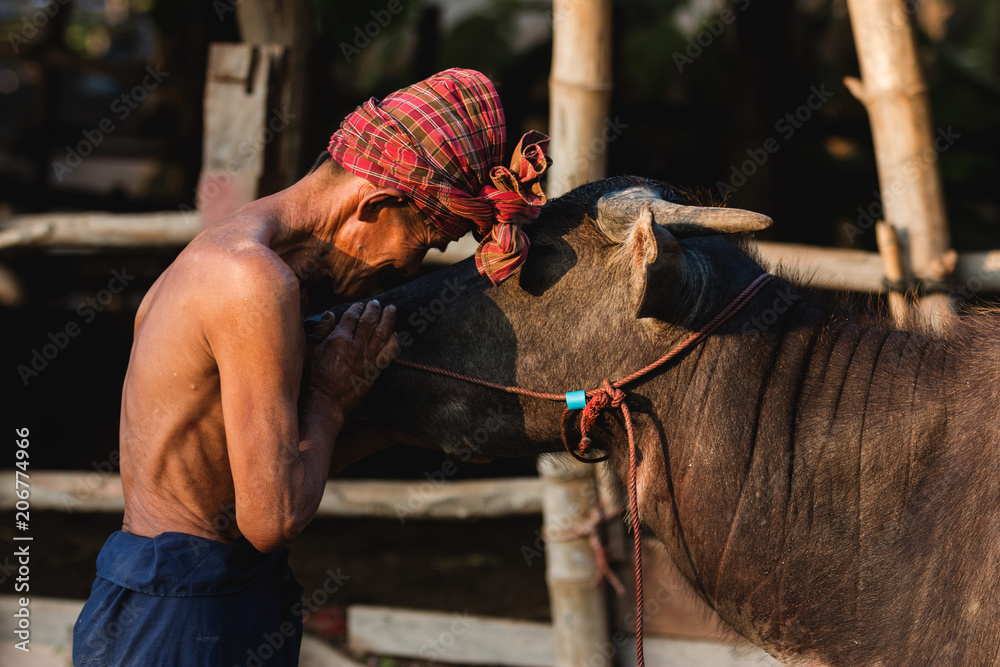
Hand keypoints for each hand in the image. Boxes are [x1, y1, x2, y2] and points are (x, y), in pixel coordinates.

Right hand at [307, 300, 398, 414]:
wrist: (323, 401)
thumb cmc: (312, 377)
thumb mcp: (310, 349)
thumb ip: (321, 330)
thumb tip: (330, 314)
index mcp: (338, 339)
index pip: (351, 317)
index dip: (356, 309)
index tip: (359, 305)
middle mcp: (355, 346)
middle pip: (369, 321)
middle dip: (374, 309)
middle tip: (377, 303)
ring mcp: (367, 359)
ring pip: (382, 334)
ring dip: (388, 319)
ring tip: (392, 310)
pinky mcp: (374, 372)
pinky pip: (388, 354)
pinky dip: (393, 342)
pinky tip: (395, 335)